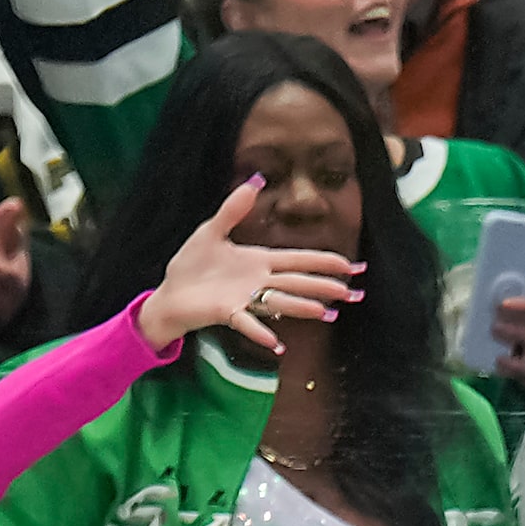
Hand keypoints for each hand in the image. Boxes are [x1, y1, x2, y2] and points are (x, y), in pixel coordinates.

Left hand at [136, 174, 359, 353]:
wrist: (170, 292)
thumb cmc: (192, 265)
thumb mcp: (212, 230)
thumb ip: (233, 209)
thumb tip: (255, 181)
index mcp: (259, 261)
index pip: (298, 260)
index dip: (325, 261)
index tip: (351, 265)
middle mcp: (258, 282)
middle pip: (297, 282)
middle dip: (325, 286)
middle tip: (354, 293)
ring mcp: (244, 299)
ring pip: (279, 302)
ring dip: (302, 307)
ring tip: (327, 313)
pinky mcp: (226, 312)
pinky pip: (246, 322)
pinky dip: (260, 332)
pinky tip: (277, 344)